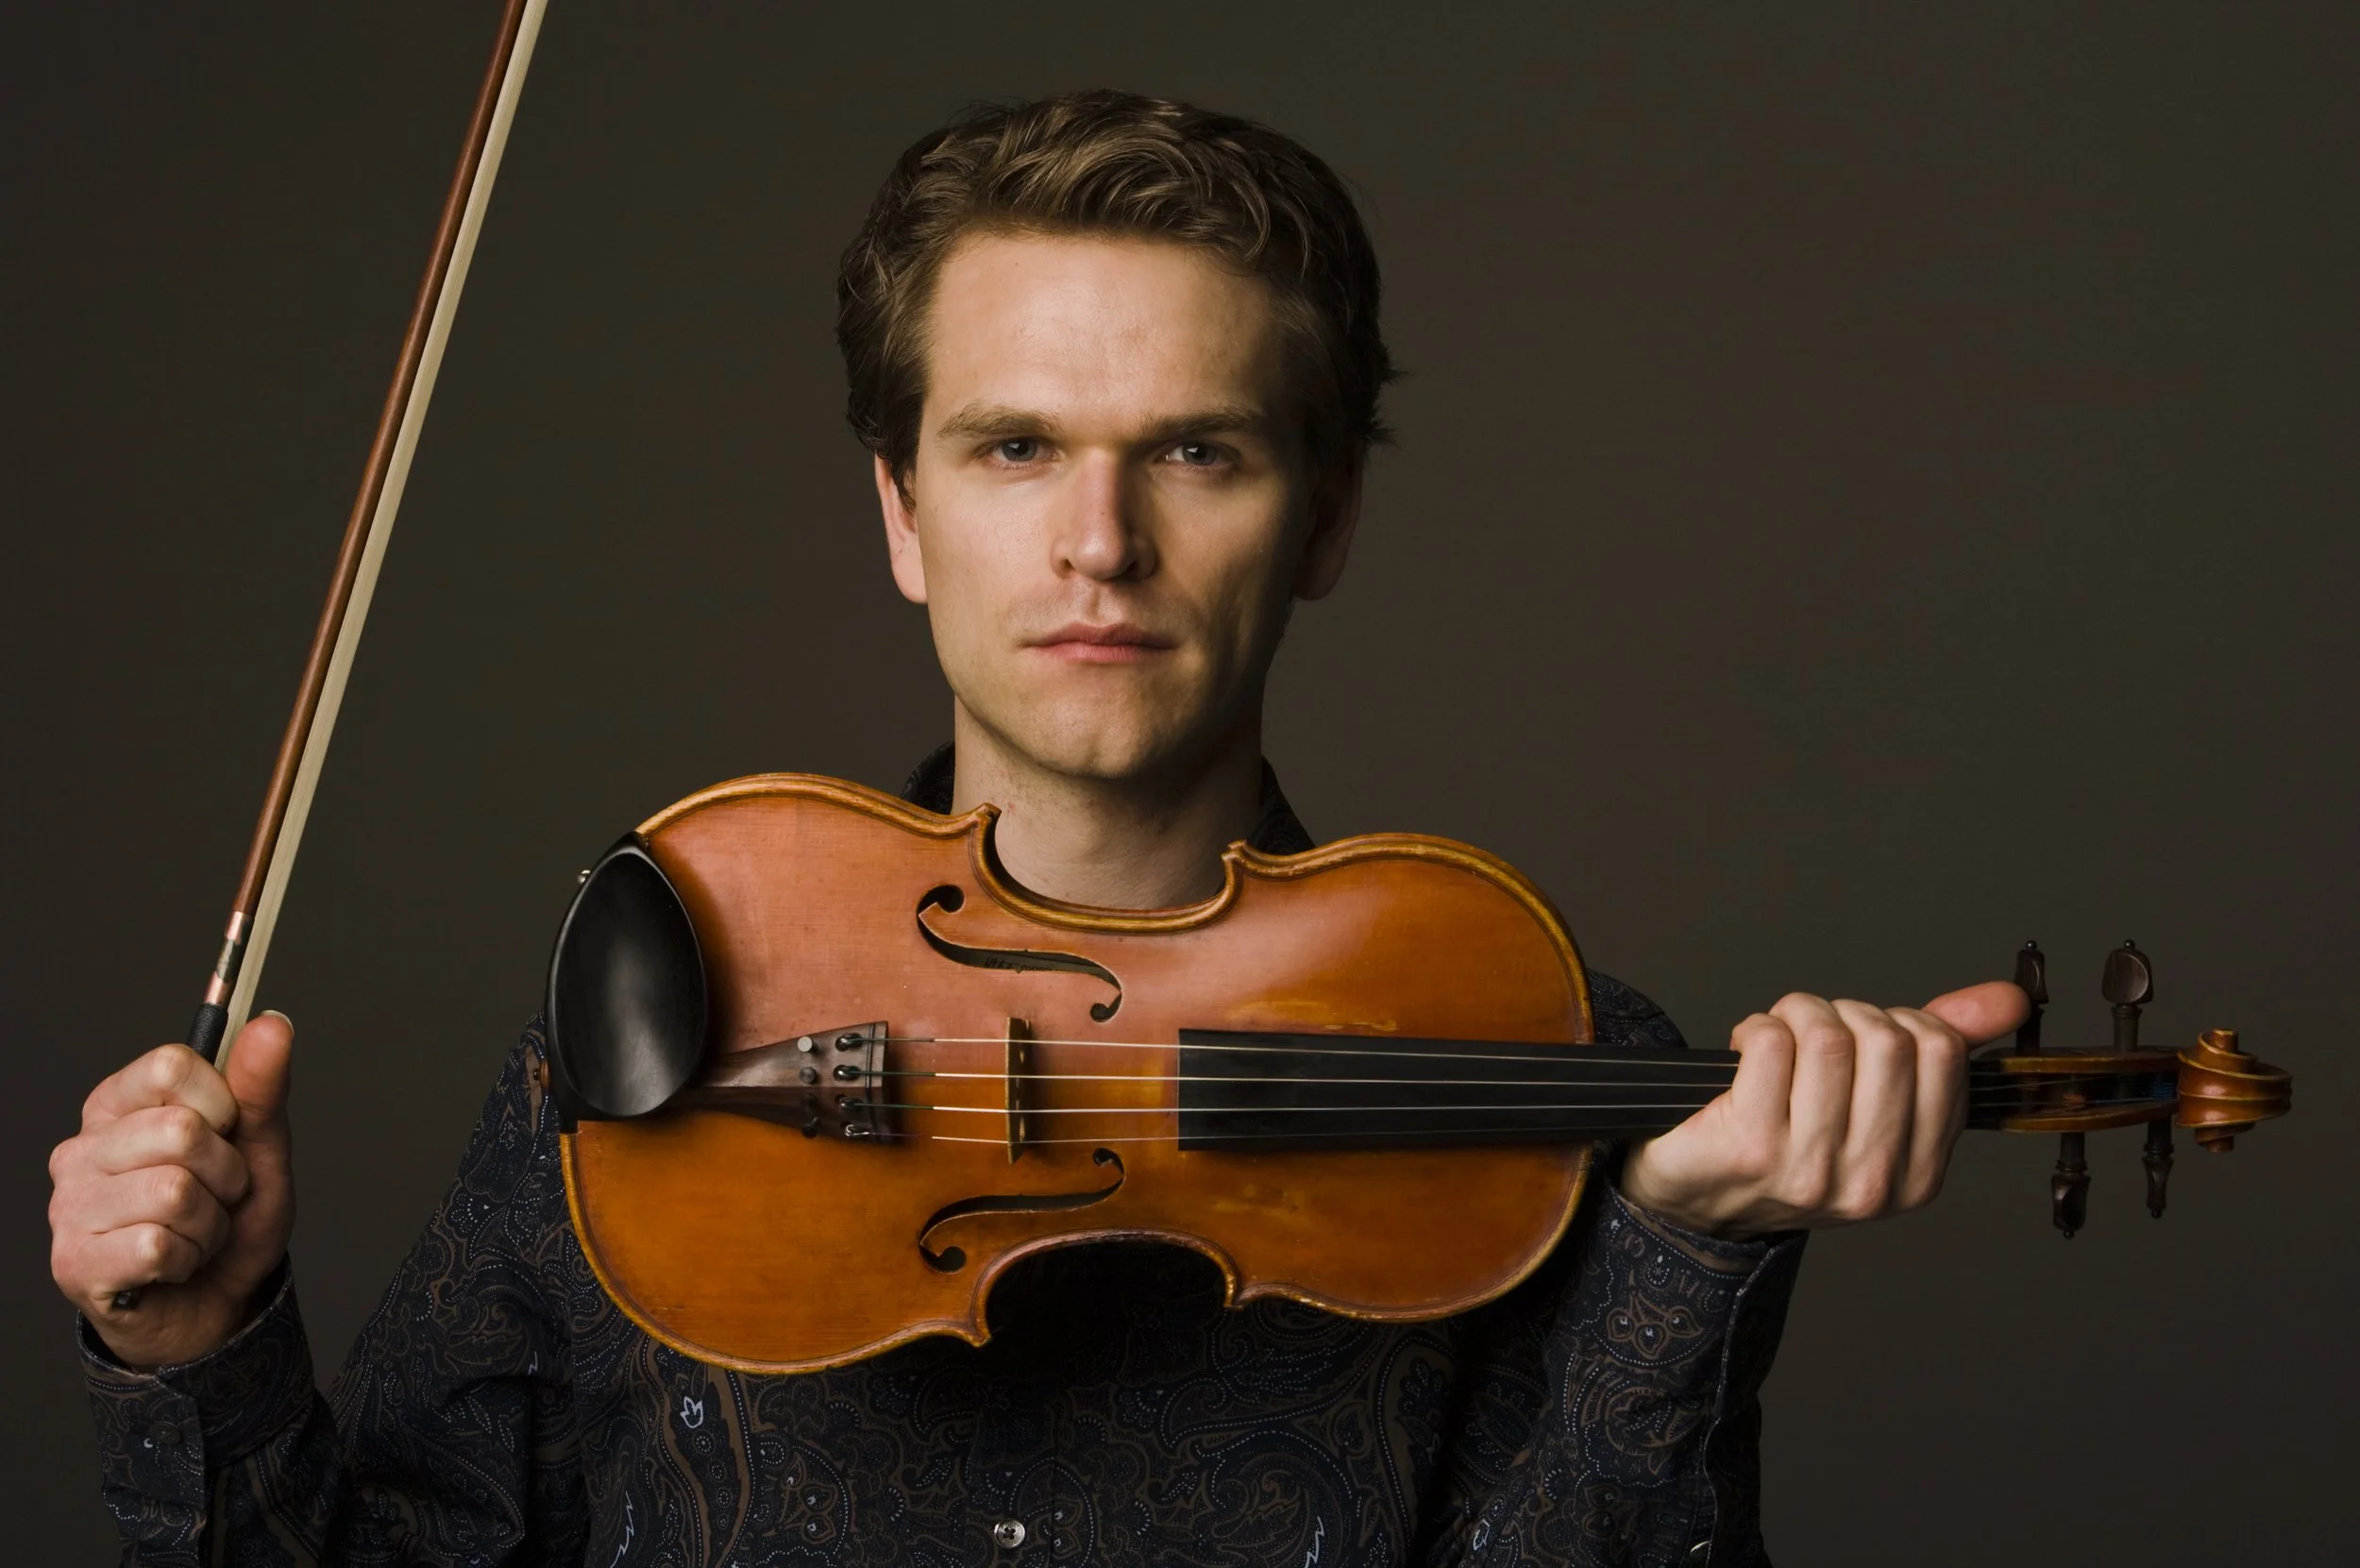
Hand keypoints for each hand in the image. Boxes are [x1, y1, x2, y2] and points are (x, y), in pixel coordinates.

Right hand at [49, 1013, 296, 1368]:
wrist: (216, 1302)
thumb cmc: (231, 1218)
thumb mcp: (260, 1147)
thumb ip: (262, 1087)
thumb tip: (273, 1023)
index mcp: (120, 1104)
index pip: (172, 1066)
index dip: (223, 1103)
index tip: (226, 1133)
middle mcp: (82, 1148)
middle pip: (180, 1131)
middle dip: (226, 1172)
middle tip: (216, 1195)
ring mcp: (69, 1206)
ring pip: (173, 1192)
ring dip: (210, 1221)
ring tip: (196, 1231)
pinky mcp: (73, 1262)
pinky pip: (158, 1245)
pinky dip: (188, 1257)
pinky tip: (175, 1263)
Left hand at [1619, 981, 2028, 1237]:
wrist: (1700, 1195)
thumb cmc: (1792, 1141)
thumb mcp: (1878, 1107)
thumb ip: (1946, 1049)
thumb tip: (2011, 999)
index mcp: (1918, 1175)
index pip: (1941, 1053)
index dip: (1900, 1022)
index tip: (1867, 1037)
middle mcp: (1871, 1182)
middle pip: (1886, 1039)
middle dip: (1846, 1014)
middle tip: (1815, 1033)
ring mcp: (1810, 1169)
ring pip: (1828, 1037)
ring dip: (1797, 1015)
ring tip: (1780, 1037)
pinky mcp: (1750, 1146)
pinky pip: (1771, 1042)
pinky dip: (1756, 1028)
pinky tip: (1746, 1052)